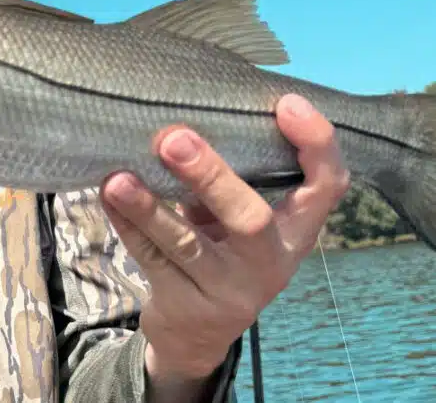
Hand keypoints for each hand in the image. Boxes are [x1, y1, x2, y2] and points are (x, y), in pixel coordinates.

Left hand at [100, 94, 349, 386]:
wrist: (198, 333)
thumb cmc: (222, 249)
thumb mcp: (240, 218)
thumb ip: (235, 173)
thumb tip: (190, 105)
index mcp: (295, 232)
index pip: (328, 186)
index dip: (316, 144)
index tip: (286, 102)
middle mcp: (269, 264)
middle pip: (251, 220)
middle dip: (213, 177)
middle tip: (174, 138)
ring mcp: (227, 290)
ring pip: (187, 246)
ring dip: (150, 209)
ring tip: (119, 179)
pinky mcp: (185, 305)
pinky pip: (151, 259)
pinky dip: (127, 225)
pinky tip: (108, 195)